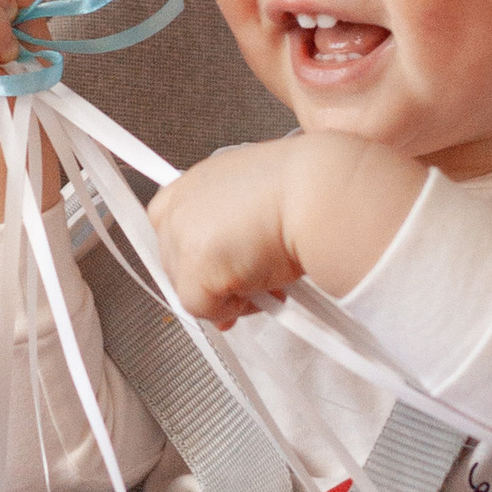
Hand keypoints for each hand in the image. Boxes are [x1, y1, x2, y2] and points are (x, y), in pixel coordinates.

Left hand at [151, 142, 301, 328]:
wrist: (320, 194)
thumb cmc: (305, 190)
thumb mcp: (259, 198)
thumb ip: (233, 228)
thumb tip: (229, 268)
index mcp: (196, 182)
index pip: (171, 224)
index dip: (196, 252)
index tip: (222, 264)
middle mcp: (182, 206)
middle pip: (176, 262)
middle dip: (215, 278)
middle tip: (256, 279)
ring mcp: (183, 237)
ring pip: (188, 287)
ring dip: (228, 294)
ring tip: (269, 283)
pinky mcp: (194, 268)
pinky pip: (200, 307)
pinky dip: (233, 309)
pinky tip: (264, 290)